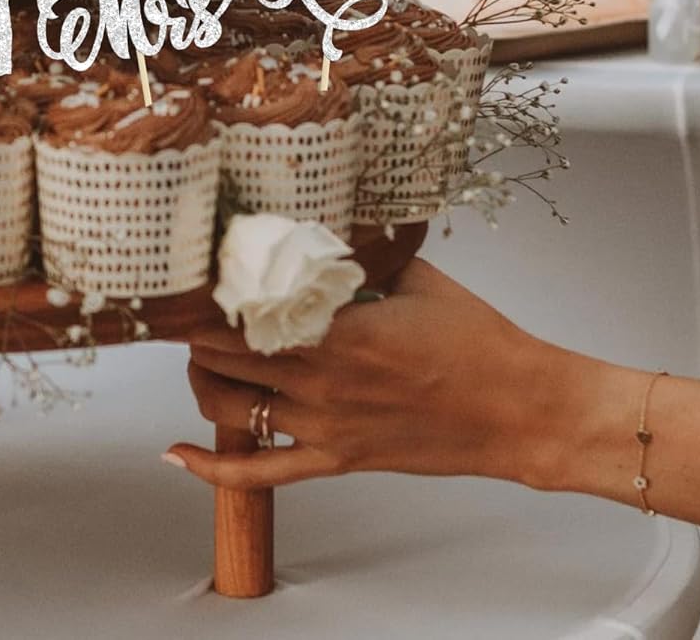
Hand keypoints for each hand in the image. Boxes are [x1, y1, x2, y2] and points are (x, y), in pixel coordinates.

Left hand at [166, 260, 577, 489]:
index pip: (241, 310)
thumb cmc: (477, 341)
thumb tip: (312, 224)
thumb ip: (356, 253)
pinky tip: (177, 454)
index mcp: (338, 329)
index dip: (203, 293)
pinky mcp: (337, 460)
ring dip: (201, 378)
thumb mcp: (413, 275)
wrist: (522, 411)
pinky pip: (259, 474)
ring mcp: (325, 427)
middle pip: (221, 355)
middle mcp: (321, 381)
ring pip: (228, 406)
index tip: (186, 273)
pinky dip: (211, 468)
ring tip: (198, 353)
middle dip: (192, 330)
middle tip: (181, 306)